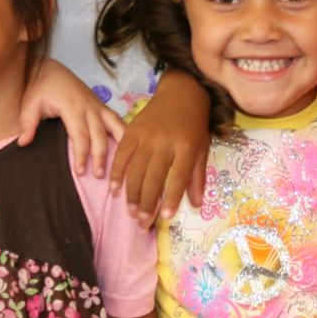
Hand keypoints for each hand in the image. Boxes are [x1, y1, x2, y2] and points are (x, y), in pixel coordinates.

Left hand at [19, 59, 124, 175]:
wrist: (51, 70)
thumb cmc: (39, 88)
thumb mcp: (30, 103)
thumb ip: (27, 123)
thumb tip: (23, 143)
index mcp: (72, 107)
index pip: (80, 136)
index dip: (82, 155)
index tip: (80, 172)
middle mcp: (89, 107)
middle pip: (99, 135)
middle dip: (100, 156)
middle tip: (100, 176)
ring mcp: (98, 106)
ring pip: (115, 127)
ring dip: (118, 146)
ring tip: (121, 164)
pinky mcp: (102, 106)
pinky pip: (118, 120)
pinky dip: (126, 133)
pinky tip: (132, 147)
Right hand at [110, 71, 209, 224]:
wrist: (180, 94)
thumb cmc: (193, 125)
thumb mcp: (202, 150)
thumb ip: (197, 178)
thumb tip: (196, 205)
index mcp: (186, 147)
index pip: (178, 177)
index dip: (172, 198)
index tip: (165, 218)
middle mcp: (165, 142)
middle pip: (154, 178)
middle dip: (147, 203)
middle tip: (143, 223)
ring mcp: (146, 136)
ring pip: (136, 170)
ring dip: (132, 195)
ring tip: (131, 213)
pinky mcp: (131, 131)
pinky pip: (121, 156)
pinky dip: (116, 174)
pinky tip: (114, 191)